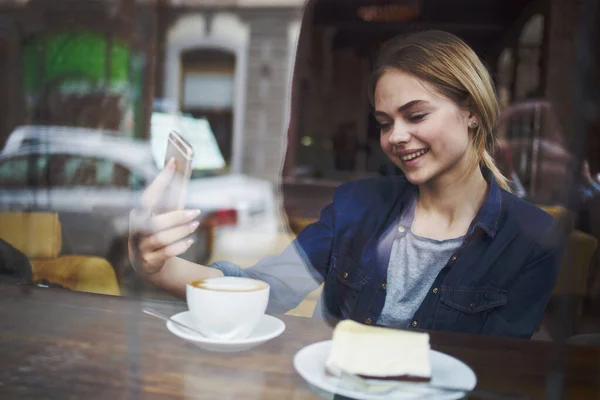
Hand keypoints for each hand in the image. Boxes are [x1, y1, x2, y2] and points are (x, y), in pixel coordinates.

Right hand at [128, 159, 200, 278]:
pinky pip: (167, 253)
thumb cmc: (157, 232)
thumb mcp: (159, 218)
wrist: (144, 262)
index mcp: (138, 215)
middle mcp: (136, 231)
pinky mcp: (149, 262)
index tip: (173, 162)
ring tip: (195, 224)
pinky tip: (190, 240)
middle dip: (177, 216)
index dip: (161, 179)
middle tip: (197, 212)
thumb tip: (182, 178)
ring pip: (162, 239)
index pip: (148, 195)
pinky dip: (180, 246)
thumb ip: (168, 204)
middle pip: (155, 223)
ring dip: (182, 231)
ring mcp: (141, 248)